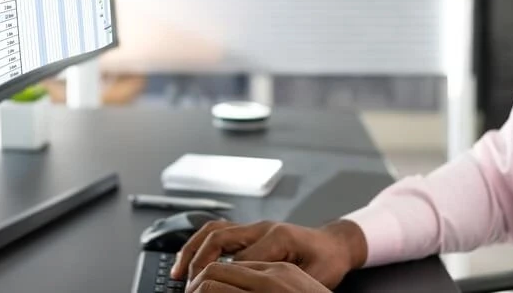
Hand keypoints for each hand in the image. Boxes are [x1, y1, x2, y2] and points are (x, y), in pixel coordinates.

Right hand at [171, 219, 366, 287]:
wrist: (335, 244)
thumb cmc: (328, 261)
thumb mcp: (312, 278)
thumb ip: (284, 284)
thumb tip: (256, 288)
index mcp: (277, 238)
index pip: (238, 261)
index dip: (221, 280)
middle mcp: (263, 227)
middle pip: (218, 238)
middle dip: (197, 262)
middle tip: (186, 286)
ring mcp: (256, 226)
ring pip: (213, 230)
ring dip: (192, 249)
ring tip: (177, 271)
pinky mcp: (252, 230)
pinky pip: (219, 231)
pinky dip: (201, 244)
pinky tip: (191, 259)